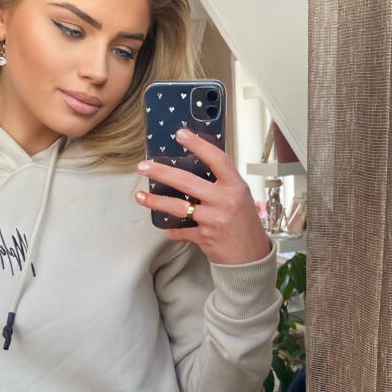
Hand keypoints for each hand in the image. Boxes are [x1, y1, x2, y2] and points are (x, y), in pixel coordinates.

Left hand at [135, 128, 271, 264]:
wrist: (252, 257)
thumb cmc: (245, 223)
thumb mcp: (240, 197)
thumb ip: (221, 183)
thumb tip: (194, 168)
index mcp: (235, 186)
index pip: (217, 159)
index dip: (199, 145)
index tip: (181, 134)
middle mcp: (225, 201)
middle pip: (187, 181)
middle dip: (161, 172)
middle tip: (143, 166)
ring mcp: (214, 219)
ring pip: (178, 207)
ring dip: (156, 201)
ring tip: (140, 197)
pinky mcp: (205, 237)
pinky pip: (181, 231)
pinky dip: (173, 230)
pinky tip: (167, 228)